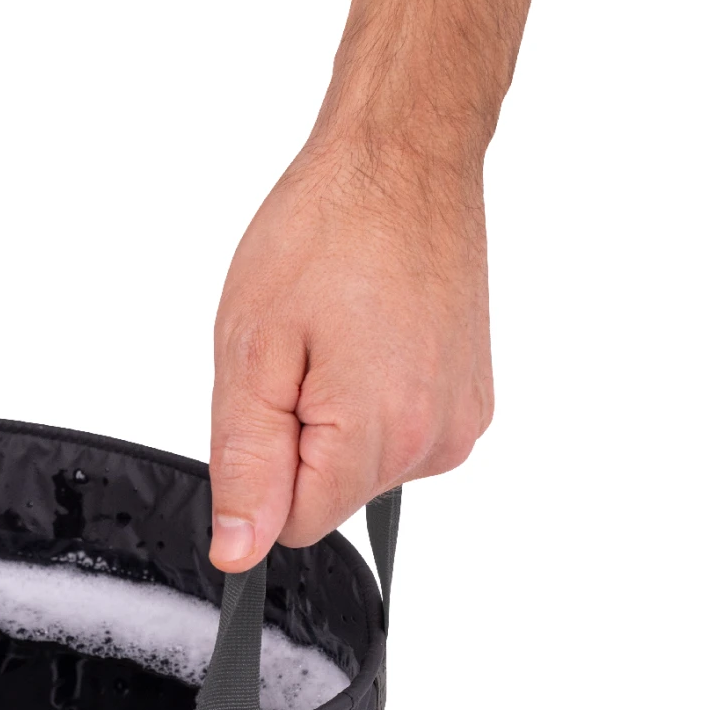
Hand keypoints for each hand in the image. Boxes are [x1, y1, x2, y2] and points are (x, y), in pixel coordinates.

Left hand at [206, 0, 533, 570]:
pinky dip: (370, 401)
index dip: (263, 471)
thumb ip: (245, 467)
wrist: (401, 157)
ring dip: (331, 419)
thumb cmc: (326, 231)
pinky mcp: (469, 400)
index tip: (271, 399)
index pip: (294, 527)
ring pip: (359, 470)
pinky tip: (369, 340)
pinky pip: (394, 436)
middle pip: (329, 499)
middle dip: (297, 441)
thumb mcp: (250, 355)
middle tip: (300, 356)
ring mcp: (459, 420)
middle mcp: (434, 440)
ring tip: (337, 338)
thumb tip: (240, 552)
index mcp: (379, 435)